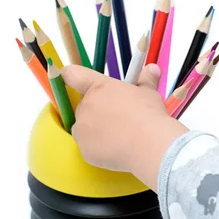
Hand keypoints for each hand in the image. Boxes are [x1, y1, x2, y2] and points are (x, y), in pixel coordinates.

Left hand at [61, 63, 187, 190]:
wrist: (149, 145)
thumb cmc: (148, 115)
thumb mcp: (149, 93)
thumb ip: (146, 80)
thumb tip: (152, 69)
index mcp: (98, 88)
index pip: (74, 75)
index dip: (68, 74)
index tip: (65, 75)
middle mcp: (86, 106)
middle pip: (84, 106)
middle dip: (97, 110)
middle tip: (117, 118)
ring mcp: (82, 129)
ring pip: (84, 128)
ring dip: (95, 130)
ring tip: (118, 135)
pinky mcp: (84, 149)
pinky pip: (88, 147)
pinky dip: (98, 148)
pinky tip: (116, 148)